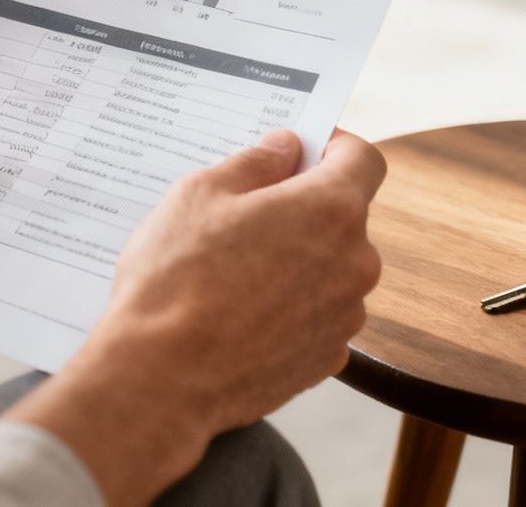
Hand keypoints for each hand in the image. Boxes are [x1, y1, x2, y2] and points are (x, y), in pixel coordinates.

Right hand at [8, 129, 385, 506]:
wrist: (162, 379)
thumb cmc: (177, 281)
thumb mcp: (201, 194)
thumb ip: (255, 162)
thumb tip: (285, 148)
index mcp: (331, 209)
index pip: (364, 159)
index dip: (335, 147)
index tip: (305, 150)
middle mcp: (354, 263)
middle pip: (344, 217)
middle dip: (304, 209)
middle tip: (246, 215)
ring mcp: (344, 317)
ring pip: (331, 269)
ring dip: (298, 261)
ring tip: (234, 273)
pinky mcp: (326, 359)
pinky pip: (317, 316)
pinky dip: (290, 308)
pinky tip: (241, 313)